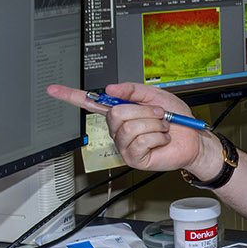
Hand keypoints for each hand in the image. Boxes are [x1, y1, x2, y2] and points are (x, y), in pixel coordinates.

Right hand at [46, 82, 209, 174]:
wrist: (193, 139)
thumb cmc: (176, 120)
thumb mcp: (155, 96)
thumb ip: (132, 90)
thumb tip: (110, 89)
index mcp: (121, 111)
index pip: (91, 103)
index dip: (71, 96)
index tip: (53, 89)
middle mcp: (119, 129)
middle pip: (116, 114)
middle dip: (142, 111)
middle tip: (157, 116)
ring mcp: (124, 145)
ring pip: (130, 127)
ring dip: (153, 125)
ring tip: (161, 129)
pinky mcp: (134, 158)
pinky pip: (139, 141)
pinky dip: (157, 137)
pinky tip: (161, 140)